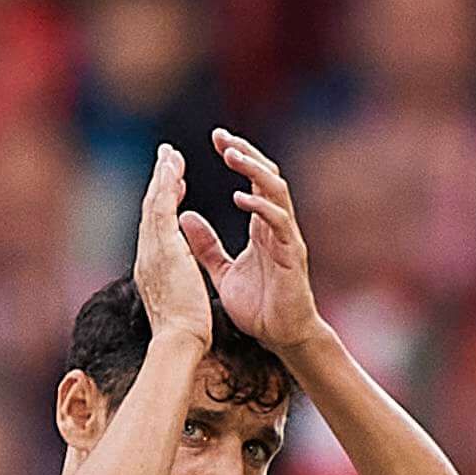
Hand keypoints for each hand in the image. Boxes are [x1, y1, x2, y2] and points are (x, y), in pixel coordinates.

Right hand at [132, 144, 210, 348]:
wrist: (178, 343)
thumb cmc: (184, 333)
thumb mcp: (180, 301)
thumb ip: (178, 283)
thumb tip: (181, 278)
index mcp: (153, 269)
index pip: (156, 229)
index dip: (163, 204)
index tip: (173, 185)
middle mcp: (147, 256)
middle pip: (149, 211)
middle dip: (159, 183)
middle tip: (167, 157)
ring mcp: (152, 251)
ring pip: (153, 204)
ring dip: (162, 177)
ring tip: (170, 154)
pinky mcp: (163, 249)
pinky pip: (162, 208)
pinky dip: (166, 186)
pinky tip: (173, 168)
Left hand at [187, 131, 324, 356]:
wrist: (281, 338)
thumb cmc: (258, 308)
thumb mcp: (222, 272)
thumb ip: (206, 245)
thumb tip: (185, 217)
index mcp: (261, 227)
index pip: (251, 180)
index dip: (237, 156)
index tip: (216, 138)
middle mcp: (276, 226)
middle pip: (266, 176)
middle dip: (246, 152)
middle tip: (222, 137)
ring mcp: (286, 238)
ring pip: (276, 191)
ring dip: (254, 170)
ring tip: (231, 156)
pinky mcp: (291, 256)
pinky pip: (279, 223)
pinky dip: (260, 207)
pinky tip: (241, 197)